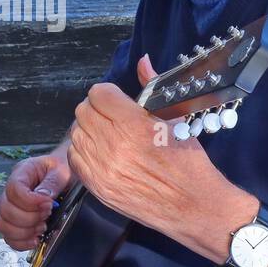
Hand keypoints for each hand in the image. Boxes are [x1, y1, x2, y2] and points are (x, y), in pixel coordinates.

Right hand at [0, 151, 71, 251]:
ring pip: (3, 225)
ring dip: (24, 232)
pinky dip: (21, 242)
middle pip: (5, 210)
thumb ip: (52, 183)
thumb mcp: (62, 171)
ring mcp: (12, 207)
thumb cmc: (64, 170)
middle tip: (47, 216)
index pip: (14, 189)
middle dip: (28, 218)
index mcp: (22, 172)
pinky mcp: (16, 222)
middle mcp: (12, 190)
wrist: (67, 174)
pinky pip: (9, 237)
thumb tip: (44, 198)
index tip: (48, 204)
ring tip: (42, 227)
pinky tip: (36, 239)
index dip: (30, 201)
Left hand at [67, 54, 248, 259]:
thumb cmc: (188, 162)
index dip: (108, 94)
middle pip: (83, 112)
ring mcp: (102, 169)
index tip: (117, 100)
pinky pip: (75, 159)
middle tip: (112, 117)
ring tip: (108, 136)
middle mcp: (113, 146)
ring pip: (77, 134)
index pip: (98, 93)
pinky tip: (101, 153)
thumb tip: (142, 61)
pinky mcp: (98, 188)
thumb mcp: (175, 119)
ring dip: (89, 130)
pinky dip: (84, 152)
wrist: (192, 205)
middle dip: (97, 109)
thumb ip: (151, 87)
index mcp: (133, 124)